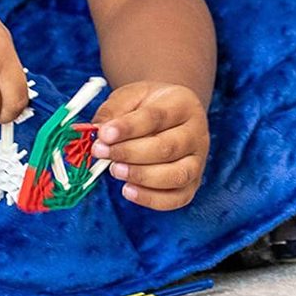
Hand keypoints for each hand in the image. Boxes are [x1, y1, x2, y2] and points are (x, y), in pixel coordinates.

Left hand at [90, 82, 209, 210]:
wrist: (169, 115)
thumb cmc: (148, 106)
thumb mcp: (130, 97)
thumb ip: (113, 112)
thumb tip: (97, 132)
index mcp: (183, 104)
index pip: (156, 117)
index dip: (128, 128)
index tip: (104, 135)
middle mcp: (196, 133)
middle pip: (168, 147)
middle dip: (130, 153)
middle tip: (102, 152)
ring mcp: (198, 161)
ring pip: (176, 175)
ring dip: (142, 176)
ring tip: (114, 170)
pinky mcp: (192, 184)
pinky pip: (177, 198)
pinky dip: (152, 199)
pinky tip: (128, 190)